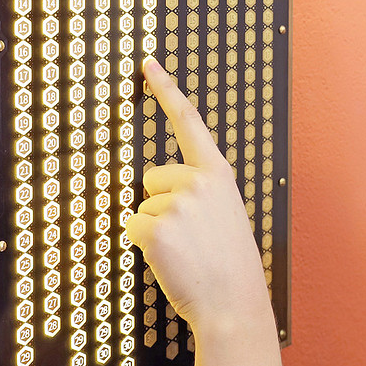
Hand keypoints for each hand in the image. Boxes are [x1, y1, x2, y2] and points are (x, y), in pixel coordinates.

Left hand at [126, 56, 272, 339]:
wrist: (234, 302)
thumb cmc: (229, 262)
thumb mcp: (225, 213)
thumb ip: (200, 190)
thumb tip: (158, 186)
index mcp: (218, 174)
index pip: (189, 122)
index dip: (167, 90)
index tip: (148, 64)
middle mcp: (198, 180)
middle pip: (152, 177)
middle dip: (160, 203)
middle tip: (190, 235)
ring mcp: (176, 202)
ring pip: (141, 207)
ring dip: (154, 229)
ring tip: (186, 251)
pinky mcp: (154, 227)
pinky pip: (131, 228)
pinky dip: (144, 246)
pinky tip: (172, 259)